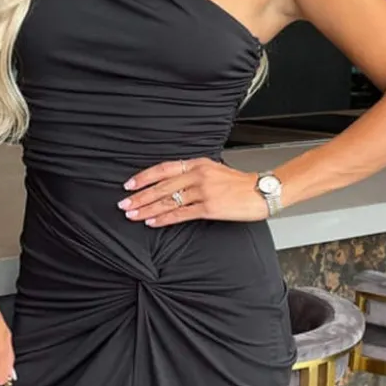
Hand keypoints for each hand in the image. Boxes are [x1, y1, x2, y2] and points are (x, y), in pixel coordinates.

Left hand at [116, 158, 269, 225]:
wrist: (261, 192)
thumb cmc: (240, 183)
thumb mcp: (214, 169)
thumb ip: (194, 173)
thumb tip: (172, 183)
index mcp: (197, 163)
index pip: (163, 169)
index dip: (144, 177)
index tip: (129, 185)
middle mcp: (198, 175)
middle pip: (161, 186)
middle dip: (140, 196)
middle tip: (124, 204)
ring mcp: (203, 191)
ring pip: (168, 200)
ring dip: (147, 209)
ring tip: (132, 214)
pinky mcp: (208, 208)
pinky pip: (180, 214)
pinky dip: (164, 218)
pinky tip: (152, 222)